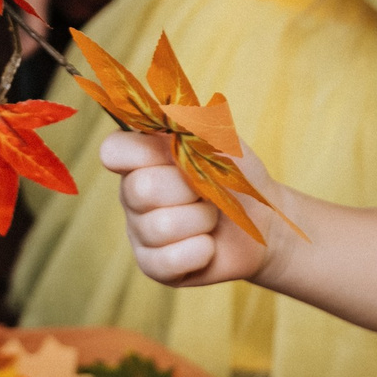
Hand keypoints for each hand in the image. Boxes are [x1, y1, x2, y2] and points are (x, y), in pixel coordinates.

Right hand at [101, 129, 282, 286]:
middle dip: (189, 188)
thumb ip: (193, 123)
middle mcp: (132, 195)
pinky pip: (168, 260)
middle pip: (140, 188)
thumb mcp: (222, 140)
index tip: (174, 152)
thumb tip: (168, 111)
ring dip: (202, 220)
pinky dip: (201, 251)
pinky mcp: (153, 265)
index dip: (141, 151)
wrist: (264, 221)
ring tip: (212, 217)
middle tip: (208, 190)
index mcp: (142, 159)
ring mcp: (140, 232)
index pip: (113, 150)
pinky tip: (209, 245)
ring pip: (159, 226)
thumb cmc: (237, 175)